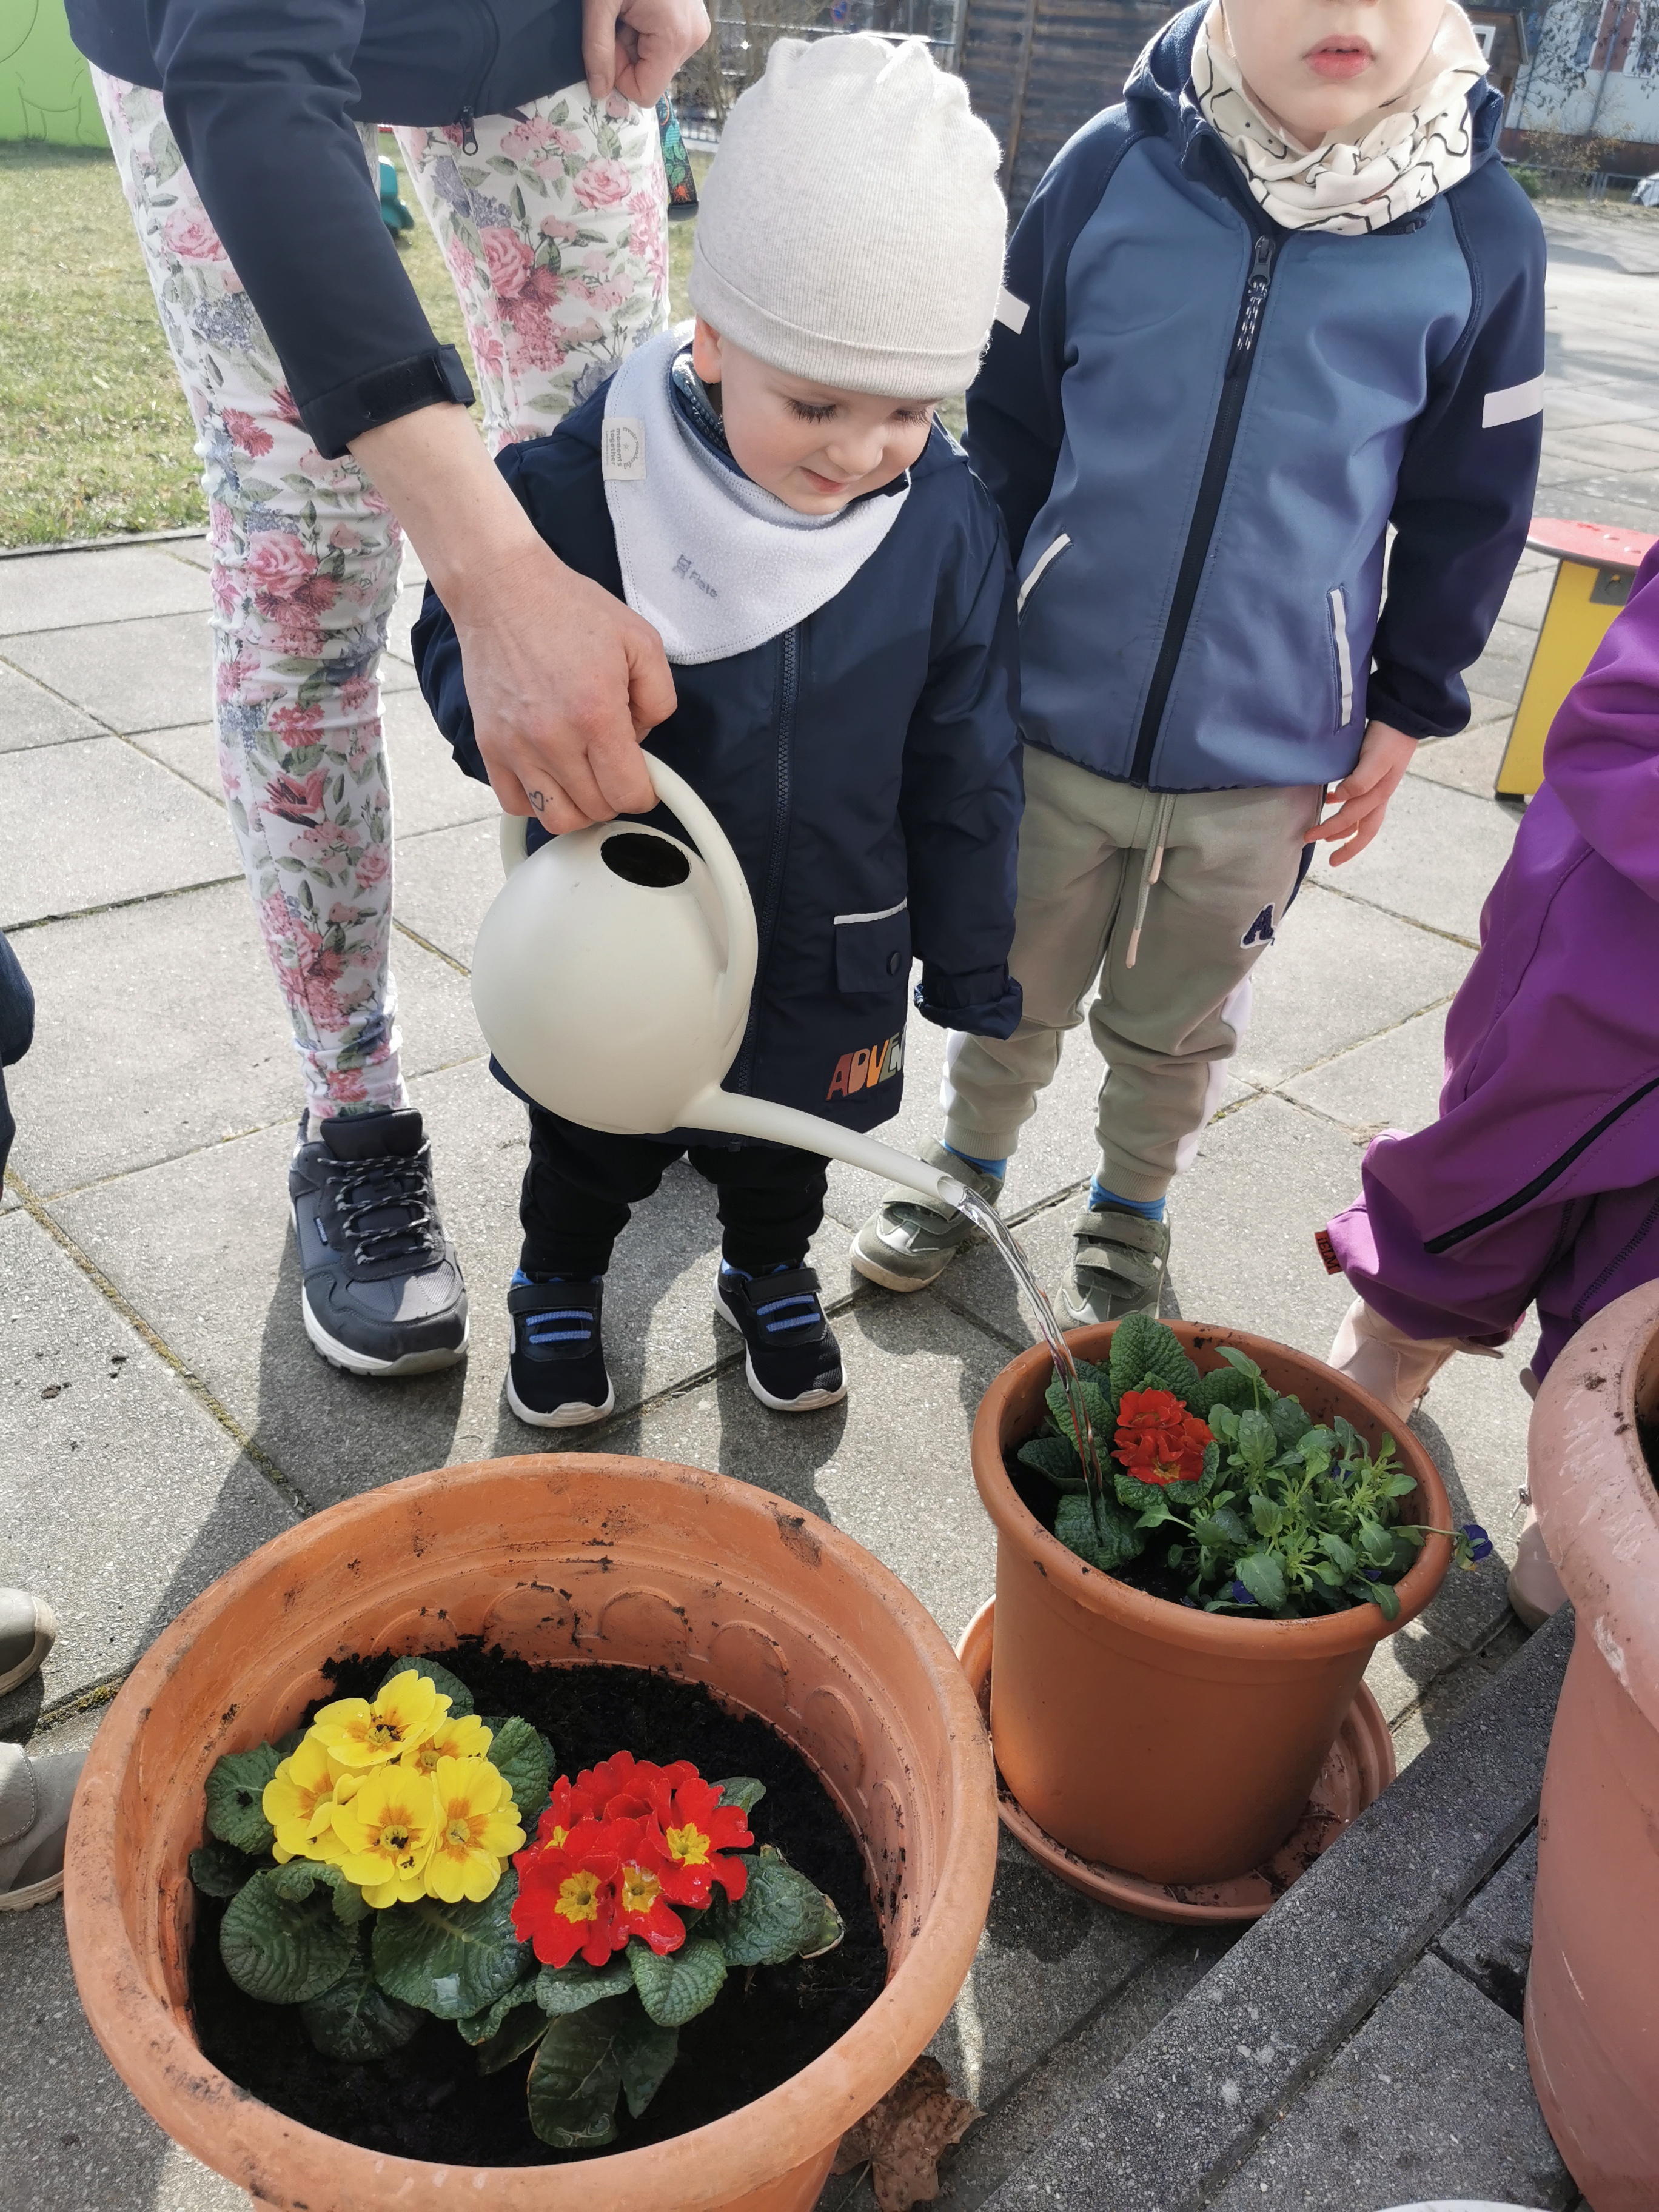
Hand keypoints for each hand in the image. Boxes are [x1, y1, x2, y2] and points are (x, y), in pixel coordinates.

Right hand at [452, 537, 670, 829]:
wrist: (503, 590)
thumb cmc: (569, 610)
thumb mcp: (641, 641)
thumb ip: (660, 698)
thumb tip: (644, 739)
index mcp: (596, 715)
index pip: (629, 794)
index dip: (645, 792)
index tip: (643, 778)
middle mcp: (554, 739)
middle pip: (595, 811)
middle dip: (613, 795)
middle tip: (614, 766)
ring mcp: (516, 746)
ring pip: (555, 818)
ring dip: (578, 807)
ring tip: (584, 779)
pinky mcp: (489, 745)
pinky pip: (515, 802)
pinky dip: (537, 800)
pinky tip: (551, 775)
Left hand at [583, 0, 710, 106]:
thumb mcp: (600, 2)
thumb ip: (598, 49)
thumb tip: (599, 92)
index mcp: (675, 38)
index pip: (645, 92)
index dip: (619, 75)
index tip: (609, 42)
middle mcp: (692, 38)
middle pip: (651, 75)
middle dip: (627, 54)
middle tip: (618, 19)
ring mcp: (695, 28)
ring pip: (656, 60)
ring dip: (634, 41)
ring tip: (630, 9)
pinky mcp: (692, 19)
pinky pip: (663, 43)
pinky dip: (644, 30)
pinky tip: (639, 7)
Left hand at [1307, 720, 1416, 865]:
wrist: (1403, 717)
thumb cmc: (1389, 738)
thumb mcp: (1376, 760)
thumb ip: (1360, 780)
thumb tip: (1340, 799)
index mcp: (1379, 795)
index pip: (1354, 821)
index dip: (1334, 831)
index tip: (1313, 838)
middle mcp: (1380, 794)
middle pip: (1365, 829)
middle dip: (1347, 846)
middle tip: (1330, 860)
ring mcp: (1379, 785)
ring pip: (1362, 816)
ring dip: (1345, 828)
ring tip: (1327, 835)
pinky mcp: (1375, 774)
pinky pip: (1361, 798)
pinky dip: (1346, 805)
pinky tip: (1331, 799)